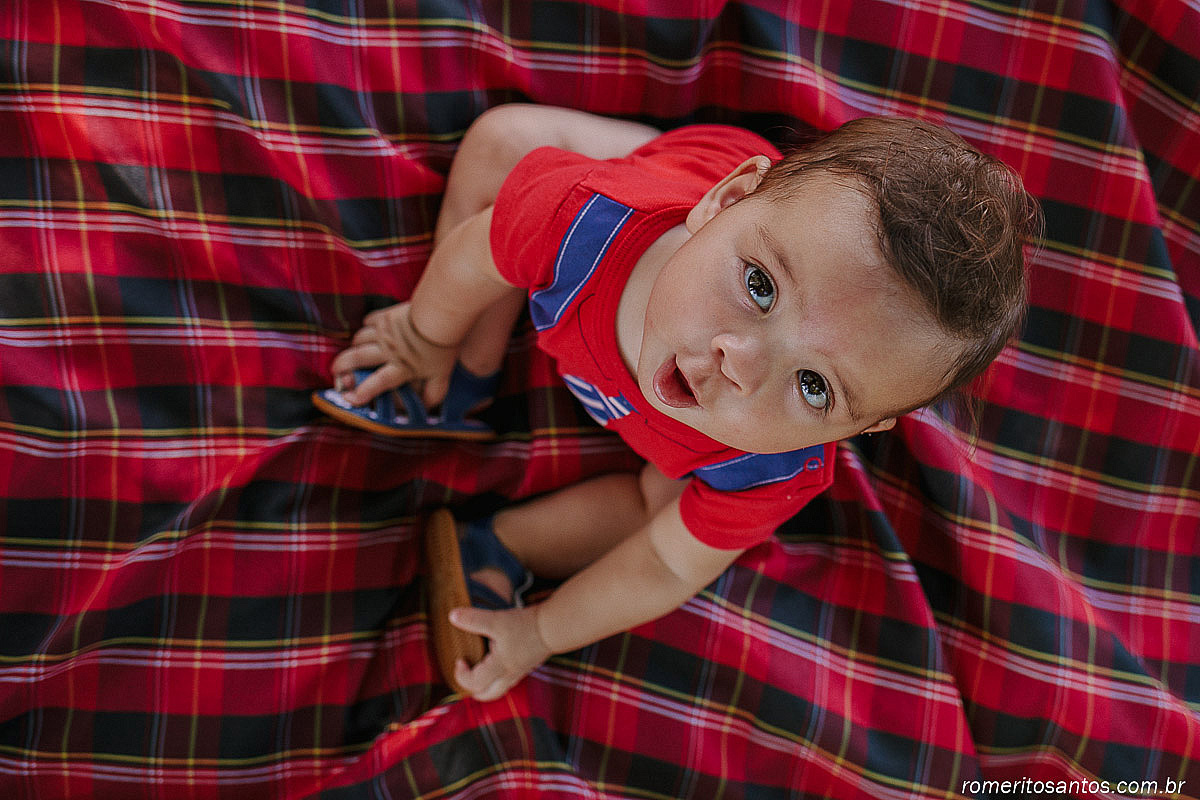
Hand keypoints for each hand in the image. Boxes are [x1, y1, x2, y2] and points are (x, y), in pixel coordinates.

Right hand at [328, 303, 457, 406]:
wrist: (439, 315)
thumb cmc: (442, 348)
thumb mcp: (441, 376)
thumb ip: (433, 394)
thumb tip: (426, 408)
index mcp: (400, 367)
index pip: (378, 383)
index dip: (363, 392)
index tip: (349, 398)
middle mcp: (387, 351)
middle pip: (358, 358)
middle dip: (343, 366)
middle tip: (335, 371)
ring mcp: (384, 332)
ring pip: (359, 339)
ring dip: (353, 346)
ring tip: (351, 352)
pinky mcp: (386, 316)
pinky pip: (369, 321)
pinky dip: (366, 325)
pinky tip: (367, 328)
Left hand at [449, 605, 551, 700]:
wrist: (554, 627)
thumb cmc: (526, 625)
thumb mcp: (497, 620)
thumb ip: (474, 619)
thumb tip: (452, 616)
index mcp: (499, 667)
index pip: (474, 684)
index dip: (461, 675)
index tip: (459, 659)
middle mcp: (508, 675)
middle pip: (486, 695)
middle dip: (471, 689)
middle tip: (465, 672)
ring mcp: (518, 672)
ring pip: (497, 689)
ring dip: (483, 684)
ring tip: (477, 668)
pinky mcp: (525, 666)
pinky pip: (506, 680)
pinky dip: (495, 676)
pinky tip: (495, 660)